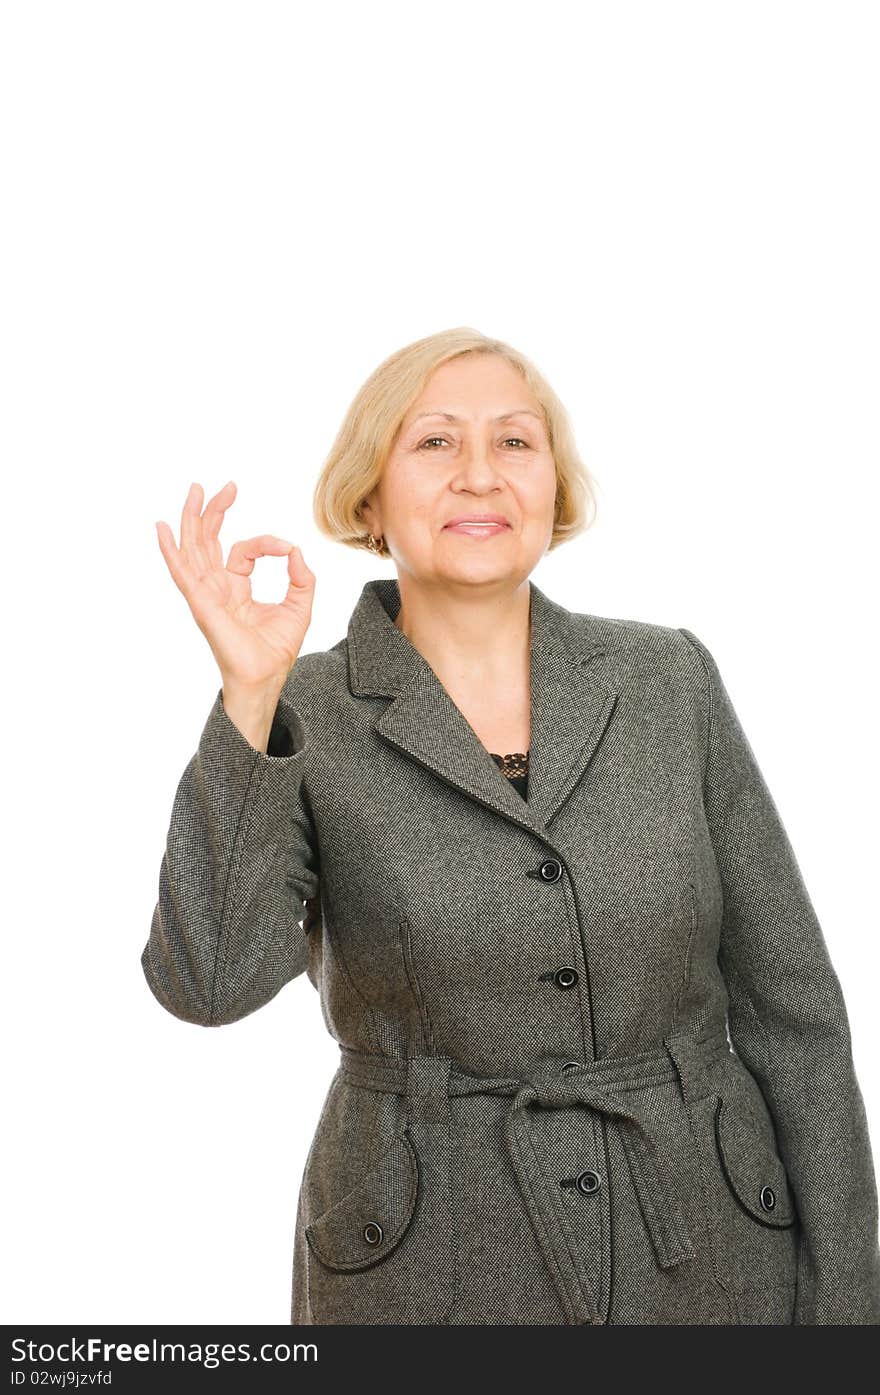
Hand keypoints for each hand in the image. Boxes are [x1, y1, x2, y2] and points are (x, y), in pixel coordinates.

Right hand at [156, 481, 315, 691]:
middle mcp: (216, 587)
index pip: (244, 549)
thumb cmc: (276, 650)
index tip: (287, 548)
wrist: (265, 678)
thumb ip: (301, 577)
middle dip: (213, 510)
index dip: (267, 543)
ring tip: (195, 490)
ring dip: (192, 518)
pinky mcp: (201, 603)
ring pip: (193, 548)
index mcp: (235, 587)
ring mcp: (206, 594)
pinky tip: (163, 529)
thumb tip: (295, 549)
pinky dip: (170, 551)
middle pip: (207, 540)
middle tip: (225, 486)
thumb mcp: (299, 605)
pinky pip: (181, 573)